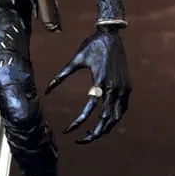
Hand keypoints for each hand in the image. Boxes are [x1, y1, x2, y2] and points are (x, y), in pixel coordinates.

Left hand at [45, 26, 130, 143]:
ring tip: (94, 134)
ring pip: (117, 117)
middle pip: (106, 119)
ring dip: (106, 128)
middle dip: (94, 133)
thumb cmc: (92, 45)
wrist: (111, 35)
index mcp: (100, 82)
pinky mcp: (128, 86)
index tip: (68, 131)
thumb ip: (61, 76)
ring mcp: (123, 88)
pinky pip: (123, 108)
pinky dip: (115, 117)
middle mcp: (114, 88)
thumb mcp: (75, 59)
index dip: (78, 123)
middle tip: (81, 140)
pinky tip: (106, 121)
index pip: (89, 110)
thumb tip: (47, 90)